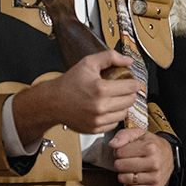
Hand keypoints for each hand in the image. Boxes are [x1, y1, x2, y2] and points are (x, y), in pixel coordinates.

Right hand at [12, 50, 140, 144]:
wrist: (51, 102)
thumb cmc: (69, 83)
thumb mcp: (88, 63)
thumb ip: (110, 57)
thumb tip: (128, 60)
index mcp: (101, 89)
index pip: (131, 87)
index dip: (134, 82)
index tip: (132, 82)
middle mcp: (100, 106)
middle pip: (130, 100)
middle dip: (129, 93)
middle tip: (123, 89)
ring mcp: (98, 120)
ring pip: (124, 113)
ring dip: (123, 105)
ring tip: (115, 98)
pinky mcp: (95, 129)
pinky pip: (115, 123)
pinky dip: (114, 116)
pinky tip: (107, 108)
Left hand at [111, 129, 174, 185]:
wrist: (169, 155)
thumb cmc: (153, 145)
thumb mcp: (139, 134)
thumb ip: (124, 135)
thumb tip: (113, 144)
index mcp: (150, 147)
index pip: (119, 152)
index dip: (119, 151)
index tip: (125, 151)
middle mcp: (154, 163)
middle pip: (120, 166)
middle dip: (120, 163)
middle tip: (127, 160)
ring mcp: (155, 177)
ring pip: (124, 179)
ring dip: (124, 174)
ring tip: (131, 169)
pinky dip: (130, 185)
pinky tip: (135, 178)